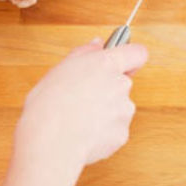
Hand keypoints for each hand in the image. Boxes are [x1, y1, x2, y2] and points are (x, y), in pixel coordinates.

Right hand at [14, 39, 147, 174]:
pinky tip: (83, 133)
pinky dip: (102, 132)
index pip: (137, 53)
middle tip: (83, 97)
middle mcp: (121, 85)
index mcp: (106, 64)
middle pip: (122, 83)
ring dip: (105, 112)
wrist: (50, 140)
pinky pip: (114, 130)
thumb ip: (84, 53)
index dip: (130, 57)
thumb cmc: (49, 104)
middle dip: (107, 89)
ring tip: (79, 118)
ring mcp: (124, 111)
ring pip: (119, 108)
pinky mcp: (121, 134)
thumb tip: (97, 45)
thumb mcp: (60, 69)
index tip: (122, 61)